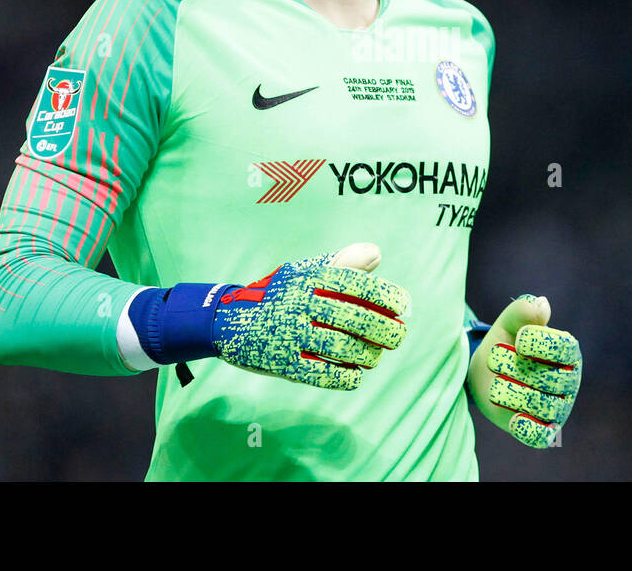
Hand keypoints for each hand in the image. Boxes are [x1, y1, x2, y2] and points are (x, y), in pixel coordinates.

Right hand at [213, 242, 409, 389]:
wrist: (228, 320)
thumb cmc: (278, 294)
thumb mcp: (304, 271)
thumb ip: (342, 263)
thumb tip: (377, 254)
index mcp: (309, 277)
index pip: (359, 284)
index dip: (388, 295)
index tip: (404, 305)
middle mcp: (300, 303)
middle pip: (358, 319)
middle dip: (387, 330)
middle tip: (398, 336)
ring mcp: (290, 334)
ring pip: (345, 348)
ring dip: (369, 355)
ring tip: (375, 356)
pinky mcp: (282, 363)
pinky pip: (324, 374)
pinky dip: (347, 377)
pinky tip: (356, 374)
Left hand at [467, 294, 580, 447]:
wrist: (486, 373)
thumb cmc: (504, 344)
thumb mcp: (508, 323)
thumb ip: (522, 311)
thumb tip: (542, 305)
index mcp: (568, 351)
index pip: (562, 347)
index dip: (536, 343)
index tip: (517, 340)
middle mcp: (569, 380)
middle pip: (545, 377)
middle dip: (510, 365)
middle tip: (496, 358)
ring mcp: (558, 408)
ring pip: (537, 404)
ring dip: (506, 390)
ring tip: (495, 382)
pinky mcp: (543, 432)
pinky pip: (539, 436)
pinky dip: (524, 427)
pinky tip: (511, 416)